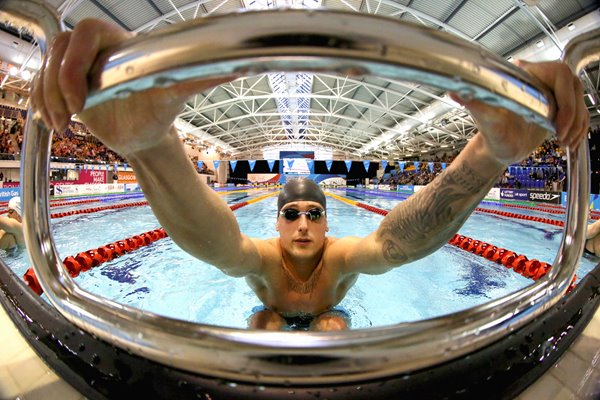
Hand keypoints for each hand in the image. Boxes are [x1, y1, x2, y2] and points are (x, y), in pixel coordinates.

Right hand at [31, 19, 234, 156]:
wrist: (144, 137)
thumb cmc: (158, 115)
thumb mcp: (174, 96)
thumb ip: (197, 78)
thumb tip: (235, 66)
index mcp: (120, 48)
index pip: (88, 31)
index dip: (78, 61)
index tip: (85, 98)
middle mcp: (97, 52)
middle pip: (60, 48)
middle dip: (59, 83)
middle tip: (74, 114)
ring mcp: (78, 67)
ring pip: (46, 66)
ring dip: (48, 97)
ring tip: (64, 125)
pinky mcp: (65, 83)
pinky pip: (39, 82)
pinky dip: (40, 103)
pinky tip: (57, 125)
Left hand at [452, 60, 588, 165]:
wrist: (498, 150)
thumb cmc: (491, 136)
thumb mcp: (487, 122)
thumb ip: (477, 106)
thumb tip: (456, 93)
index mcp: (524, 76)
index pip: (560, 73)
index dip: (565, 97)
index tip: (558, 122)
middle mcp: (540, 80)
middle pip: (574, 86)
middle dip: (573, 114)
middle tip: (562, 135)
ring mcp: (552, 93)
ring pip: (580, 100)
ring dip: (577, 124)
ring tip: (564, 142)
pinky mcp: (559, 107)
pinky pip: (580, 112)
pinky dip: (579, 129)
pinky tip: (570, 143)